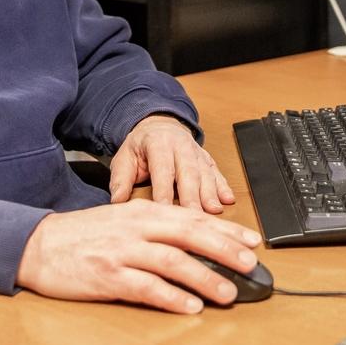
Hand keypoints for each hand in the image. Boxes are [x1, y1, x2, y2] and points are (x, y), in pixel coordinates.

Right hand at [16, 198, 261, 312]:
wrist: (40, 244)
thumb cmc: (85, 234)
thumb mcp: (124, 220)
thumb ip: (157, 228)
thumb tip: (196, 242)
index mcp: (143, 210)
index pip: (193, 217)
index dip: (226, 229)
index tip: (252, 240)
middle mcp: (137, 226)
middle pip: (190, 234)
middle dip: (225, 248)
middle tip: (250, 263)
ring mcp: (123, 251)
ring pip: (173, 261)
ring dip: (204, 277)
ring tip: (228, 292)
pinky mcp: (109, 276)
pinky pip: (146, 287)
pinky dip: (171, 297)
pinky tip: (189, 306)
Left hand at [109, 114, 235, 212]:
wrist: (158, 126)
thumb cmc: (140, 147)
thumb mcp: (124, 158)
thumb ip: (120, 179)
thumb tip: (117, 201)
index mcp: (158, 143)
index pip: (162, 169)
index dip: (164, 191)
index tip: (165, 211)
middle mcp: (180, 145)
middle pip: (188, 172)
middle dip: (192, 196)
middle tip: (194, 218)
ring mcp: (196, 151)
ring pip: (205, 173)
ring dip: (210, 193)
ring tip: (214, 211)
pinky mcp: (206, 159)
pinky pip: (216, 172)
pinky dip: (223, 186)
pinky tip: (228, 199)